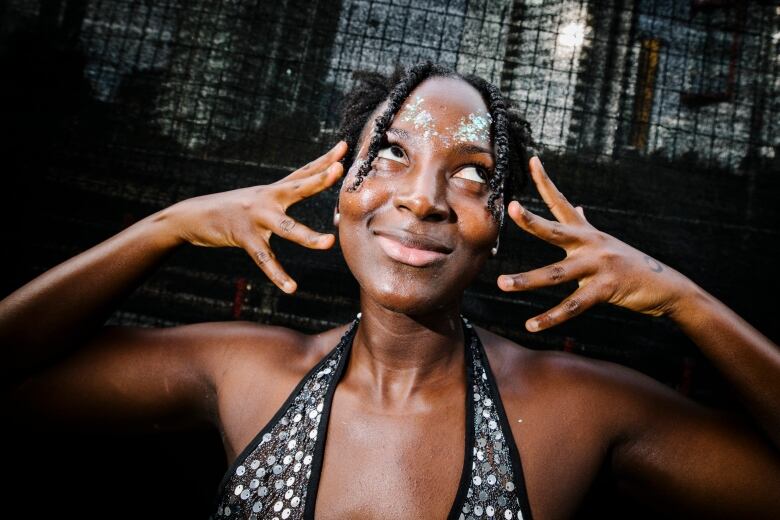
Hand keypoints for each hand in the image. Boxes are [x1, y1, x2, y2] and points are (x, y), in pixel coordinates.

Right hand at [169, 141, 346, 292]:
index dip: (324, 160)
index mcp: (273, 190)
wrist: (192, 216)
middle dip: (319, 179)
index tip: (344, 147)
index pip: (303, 171)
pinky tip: (291, 287)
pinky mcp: (244, 237)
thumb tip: (304, 186)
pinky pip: (265, 259)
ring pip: (287, 228)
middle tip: (338, 170)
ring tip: (329, 242)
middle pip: (298, 187)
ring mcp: (255, 218)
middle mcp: (267, 199)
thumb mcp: (259, 197)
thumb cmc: (232, 209)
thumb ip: (282, 193)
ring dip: (308, 236)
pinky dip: (278, 275)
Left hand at [498, 156, 692, 331]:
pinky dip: (551, 317)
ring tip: (502, 283)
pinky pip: (572, 306)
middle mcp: (591, 244)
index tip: (532, 160)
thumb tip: (577, 206)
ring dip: (527, 280)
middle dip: (532, 221)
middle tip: (512, 208)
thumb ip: (586, 226)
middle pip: (556, 230)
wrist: (667, 287)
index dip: (546, 181)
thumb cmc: (630, 264)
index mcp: (587, 233)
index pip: (562, 202)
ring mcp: (599, 266)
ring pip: (556, 273)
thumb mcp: (606, 242)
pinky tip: (531, 325)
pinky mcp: (606, 289)